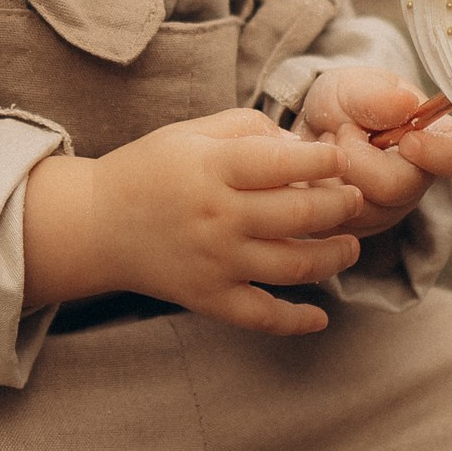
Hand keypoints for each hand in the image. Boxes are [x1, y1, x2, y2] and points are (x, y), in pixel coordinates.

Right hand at [23, 110, 366, 337]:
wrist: (95, 225)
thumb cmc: (148, 170)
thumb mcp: (191, 133)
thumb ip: (247, 128)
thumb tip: (301, 145)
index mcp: (212, 168)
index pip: (283, 163)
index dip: (323, 162)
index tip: (340, 161)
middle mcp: (217, 216)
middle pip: (299, 215)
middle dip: (340, 206)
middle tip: (356, 199)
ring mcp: (214, 261)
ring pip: (293, 265)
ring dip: (334, 257)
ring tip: (349, 247)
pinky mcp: (208, 297)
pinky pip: (261, 316)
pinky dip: (296, 321)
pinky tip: (320, 318)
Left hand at [297, 66, 451, 236]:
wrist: (310, 128)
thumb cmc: (345, 103)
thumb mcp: (354, 85)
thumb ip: (375, 94)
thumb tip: (405, 104)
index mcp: (436, 138)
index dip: (442, 154)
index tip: (407, 140)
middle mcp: (419, 181)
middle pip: (396, 188)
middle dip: (355, 154)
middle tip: (342, 130)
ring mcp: (388, 212)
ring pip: (357, 207)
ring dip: (329, 170)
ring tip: (329, 147)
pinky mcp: (354, 230)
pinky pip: (331, 221)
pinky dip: (313, 190)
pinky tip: (316, 172)